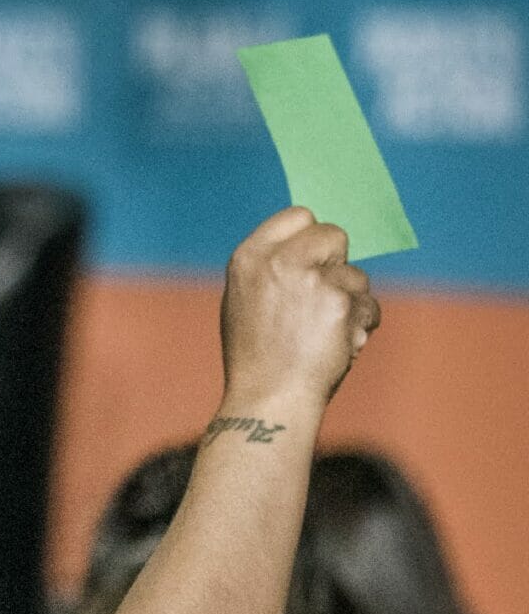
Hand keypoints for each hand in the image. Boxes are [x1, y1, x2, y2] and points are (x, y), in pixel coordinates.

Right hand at [217, 207, 380, 416]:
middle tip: (325, 294)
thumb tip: (311, 249)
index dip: (311, 236)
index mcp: (249, 258)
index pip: (297, 216)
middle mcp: (279, 262)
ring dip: (351, 301)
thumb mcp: (244, 300)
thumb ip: (272, 269)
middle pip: (333, 235)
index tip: (315, 257)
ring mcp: (312, 281)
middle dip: (337, 263)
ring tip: (326, 332)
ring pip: (356, 275)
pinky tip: (340, 344)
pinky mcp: (341, 304)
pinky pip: (368, 305)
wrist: (269, 397)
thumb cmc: (256, 355)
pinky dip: (361, 324)